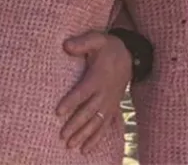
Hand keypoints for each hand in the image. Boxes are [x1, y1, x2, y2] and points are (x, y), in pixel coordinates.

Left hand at [56, 30, 132, 153]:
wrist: (129, 56)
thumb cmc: (107, 47)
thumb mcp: (96, 39)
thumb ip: (81, 42)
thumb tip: (66, 45)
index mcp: (97, 77)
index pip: (82, 92)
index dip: (71, 102)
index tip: (58, 112)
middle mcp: (104, 93)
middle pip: (88, 112)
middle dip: (76, 125)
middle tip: (63, 136)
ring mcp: (110, 102)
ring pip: (97, 122)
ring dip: (84, 135)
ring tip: (72, 146)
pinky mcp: (113, 107)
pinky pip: (106, 126)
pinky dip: (97, 138)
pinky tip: (87, 149)